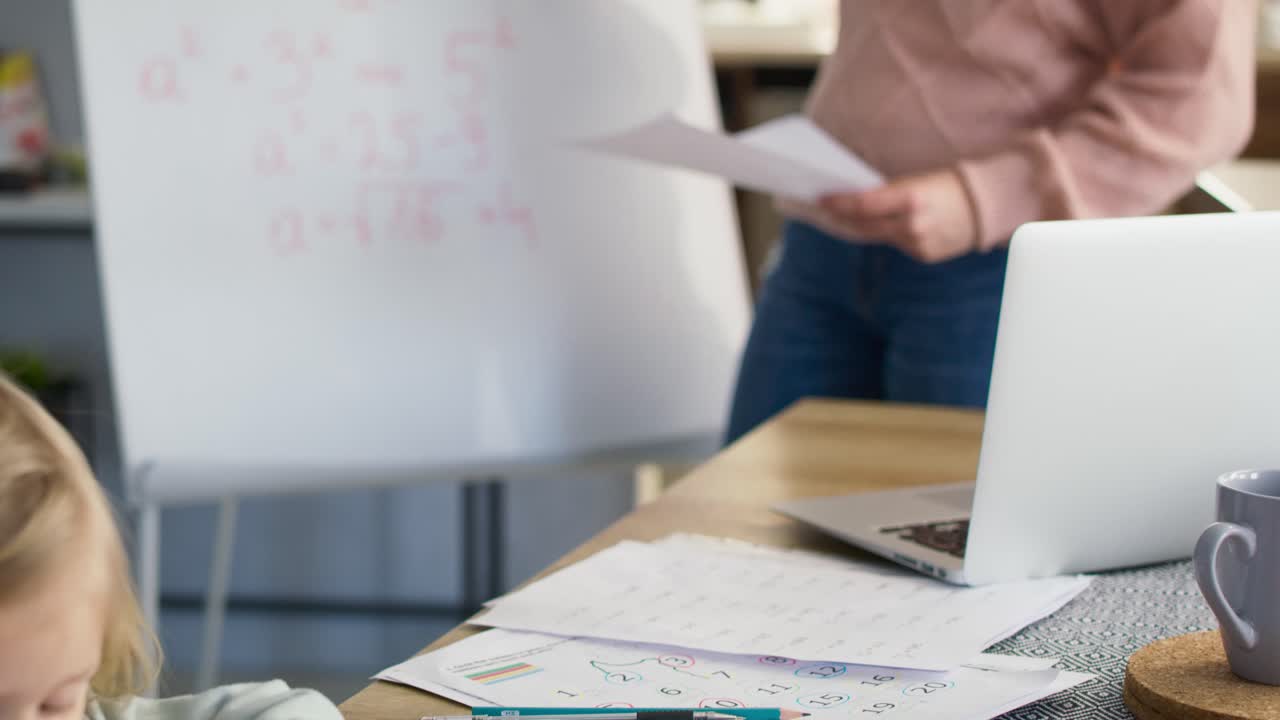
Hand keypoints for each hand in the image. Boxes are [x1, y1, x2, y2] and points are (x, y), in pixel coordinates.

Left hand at [783, 170, 979, 263]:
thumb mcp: (920, 179)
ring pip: (877, 237)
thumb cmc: (952, 183)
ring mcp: (919, 244)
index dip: (838, 203)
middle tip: (820, 210)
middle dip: (840, 218)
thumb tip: (854, 198)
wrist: (991, 205)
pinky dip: (882, 235)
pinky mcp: (924, 255)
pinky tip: (868, 227)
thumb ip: (889, 192)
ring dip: (857, 228)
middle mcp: (914, 225)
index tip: (820, 199)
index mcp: (913, 199)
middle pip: (864, 225)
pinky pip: (895, 245)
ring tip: (836, 218)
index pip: (863, 204)